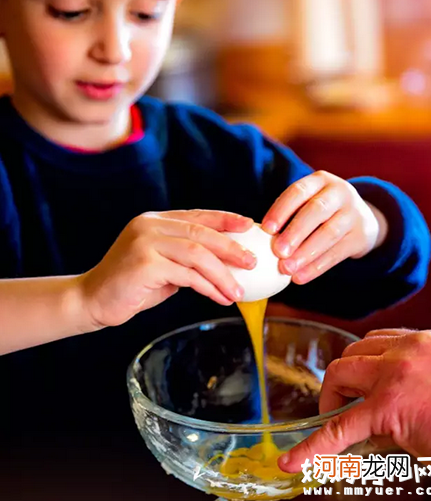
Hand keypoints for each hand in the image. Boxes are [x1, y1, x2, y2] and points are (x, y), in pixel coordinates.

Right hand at [79, 210, 255, 327]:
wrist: (91, 299)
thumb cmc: (131, 285)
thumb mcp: (162, 265)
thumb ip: (186, 258)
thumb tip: (225, 262)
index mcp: (154, 220)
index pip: (197, 215)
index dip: (225, 219)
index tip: (249, 226)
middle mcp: (149, 226)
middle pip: (201, 232)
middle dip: (231, 247)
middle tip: (253, 261)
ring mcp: (145, 242)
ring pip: (198, 253)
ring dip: (223, 274)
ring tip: (239, 291)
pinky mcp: (144, 264)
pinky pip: (187, 275)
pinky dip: (208, 287)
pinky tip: (220, 297)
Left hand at [261, 171, 387, 283]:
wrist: (363, 219)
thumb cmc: (320, 213)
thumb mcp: (308, 203)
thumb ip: (288, 216)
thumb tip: (259, 240)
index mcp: (320, 180)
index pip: (298, 191)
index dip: (281, 209)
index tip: (266, 229)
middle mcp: (340, 192)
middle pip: (316, 210)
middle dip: (295, 232)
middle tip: (277, 252)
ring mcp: (354, 213)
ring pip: (329, 233)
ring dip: (306, 253)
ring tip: (287, 269)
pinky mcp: (361, 235)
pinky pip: (338, 252)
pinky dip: (317, 267)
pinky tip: (301, 277)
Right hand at [278, 329, 430, 480]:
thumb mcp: (426, 466)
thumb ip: (380, 463)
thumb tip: (349, 468)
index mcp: (394, 402)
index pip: (337, 431)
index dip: (309, 451)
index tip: (290, 461)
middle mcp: (398, 366)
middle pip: (339, 374)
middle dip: (329, 400)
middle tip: (336, 419)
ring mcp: (415, 346)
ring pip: (359, 348)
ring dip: (351, 372)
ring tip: (359, 394)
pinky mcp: (429, 338)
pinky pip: (385, 336)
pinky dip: (374, 353)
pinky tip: (382, 372)